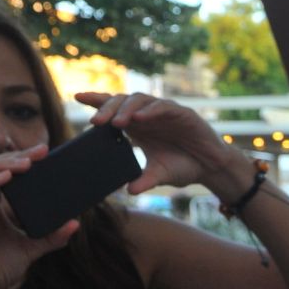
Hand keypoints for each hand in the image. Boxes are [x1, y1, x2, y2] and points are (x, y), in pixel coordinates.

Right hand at [0, 145, 74, 288]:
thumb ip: (51, 237)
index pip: (1, 171)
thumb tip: (75, 223)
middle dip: (14, 156)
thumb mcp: (30, 250)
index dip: (20, 159)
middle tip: (40, 152)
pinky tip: (5, 178)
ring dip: (0, 164)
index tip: (45, 152)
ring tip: (26, 163)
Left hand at [75, 91, 239, 196]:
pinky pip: (163, 107)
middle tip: (95, 123)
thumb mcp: (160, 176)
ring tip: (116, 123)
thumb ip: (144, 181)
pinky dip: (150, 111)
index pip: (114, 109)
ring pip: (140, 101)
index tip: (77, 98)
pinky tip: (140, 117)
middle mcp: (148, 115)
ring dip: (126, 110)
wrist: (211, 168)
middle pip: (122, 102)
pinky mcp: (182, 114)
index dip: (97, 101)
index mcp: (138, 126)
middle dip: (107, 109)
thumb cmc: (184, 167)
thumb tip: (128, 191)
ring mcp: (165, 112)